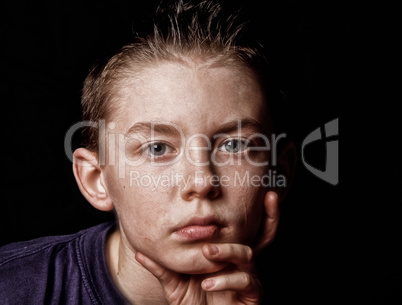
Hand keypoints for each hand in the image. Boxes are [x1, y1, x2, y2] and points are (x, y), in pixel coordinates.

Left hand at [135, 191, 278, 304]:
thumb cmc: (194, 304)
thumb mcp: (175, 285)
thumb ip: (162, 269)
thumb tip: (140, 253)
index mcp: (226, 254)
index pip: (242, 228)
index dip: (252, 210)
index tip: (256, 189)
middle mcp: (240, 261)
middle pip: (263, 234)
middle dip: (270, 215)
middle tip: (267, 197)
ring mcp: (248, 277)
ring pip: (246, 254)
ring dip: (227, 250)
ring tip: (207, 251)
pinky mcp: (252, 294)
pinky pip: (246, 281)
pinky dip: (226, 280)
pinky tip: (208, 284)